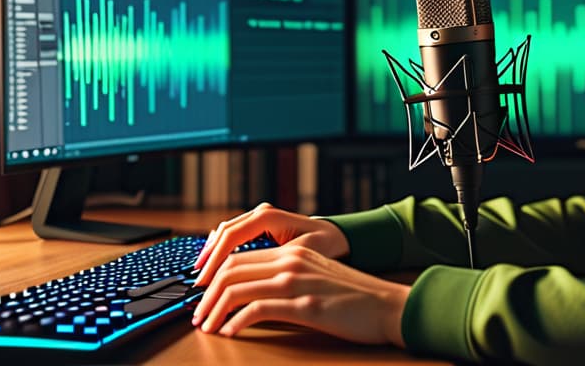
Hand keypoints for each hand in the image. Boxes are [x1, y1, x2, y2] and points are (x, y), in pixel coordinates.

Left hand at [191, 242, 408, 345]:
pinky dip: (236, 322)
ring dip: (214, 310)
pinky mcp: (305, 305)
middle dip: (206, 294)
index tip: (201, 296)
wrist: (388, 306)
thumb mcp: (317, 276)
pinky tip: (230, 333)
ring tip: (207, 326)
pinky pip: (257, 310)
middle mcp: (292, 261)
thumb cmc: (355, 297)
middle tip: (197, 314)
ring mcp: (297, 282)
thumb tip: (253, 295)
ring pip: (237, 288)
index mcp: (294, 252)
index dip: (212, 277)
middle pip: (231, 270)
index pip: (238, 256)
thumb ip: (288, 277)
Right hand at [192, 202, 349, 287]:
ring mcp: (258, 217)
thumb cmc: (325, 245)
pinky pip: (232, 236)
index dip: (215, 260)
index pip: (232, 236)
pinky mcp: (257, 226)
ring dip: (211, 255)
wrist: (335, 236)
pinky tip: (213, 268)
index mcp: (269, 216)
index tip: (204, 281)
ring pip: (224, 234)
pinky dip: (220, 251)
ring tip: (201, 277)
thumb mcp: (303, 254)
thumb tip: (253, 276)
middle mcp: (260, 213)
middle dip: (208, 259)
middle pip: (223, 234)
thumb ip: (277, 260)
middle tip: (197, 283)